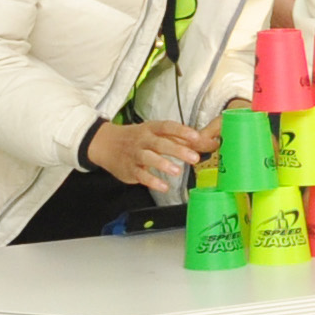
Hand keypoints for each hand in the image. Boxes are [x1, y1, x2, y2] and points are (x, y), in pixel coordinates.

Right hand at [81, 117, 212, 188]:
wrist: (106, 144)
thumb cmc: (138, 139)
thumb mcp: (155, 134)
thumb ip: (179, 140)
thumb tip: (208, 143)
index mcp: (151, 129)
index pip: (167, 127)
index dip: (181, 131)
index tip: (196, 136)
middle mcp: (143, 140)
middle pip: (160, 143)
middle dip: (178, 150)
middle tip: (194, 157)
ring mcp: (135, 154)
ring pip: (149, 158)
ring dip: (163, 164)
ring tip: (178, 171)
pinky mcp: (130, 169)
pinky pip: (141, 175)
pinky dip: (152, 181)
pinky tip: (164, 187)